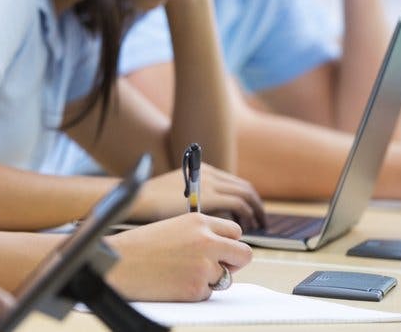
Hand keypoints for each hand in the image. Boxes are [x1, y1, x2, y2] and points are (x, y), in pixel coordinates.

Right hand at [105, 213, 251, 300]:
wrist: (118, 264)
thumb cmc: (140, 246)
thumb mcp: (174, 227)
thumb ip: (199, 234)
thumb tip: (222, 249)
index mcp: (199, 221)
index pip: (235, 231)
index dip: (228, 243)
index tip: (220, 250)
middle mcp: (206, 240)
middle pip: (244, 254)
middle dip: (234, 263)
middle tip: (217, 267)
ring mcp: (204, 265)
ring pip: (226, 277)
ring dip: (210, 279)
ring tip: (181, 273)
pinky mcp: (197, 287)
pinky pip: (208, 294)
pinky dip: (195, 292)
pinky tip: (174, 283)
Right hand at [130, 165, 264, 230]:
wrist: (138, 201)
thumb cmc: (151, 207)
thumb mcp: (177, 199)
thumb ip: (195, 203)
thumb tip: (209, 220)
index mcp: (201, 171)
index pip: (234, 183)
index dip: (247, 199)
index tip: (251, 214)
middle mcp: (208, 173)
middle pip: (244, 187)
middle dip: (256, 205)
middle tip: (262, 221)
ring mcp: (209, 183)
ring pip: (245, 194)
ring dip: (255, 211)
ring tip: (259, 226)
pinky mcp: (209, 196)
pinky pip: (239, 204)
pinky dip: (246, 216)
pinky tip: (245, 230)